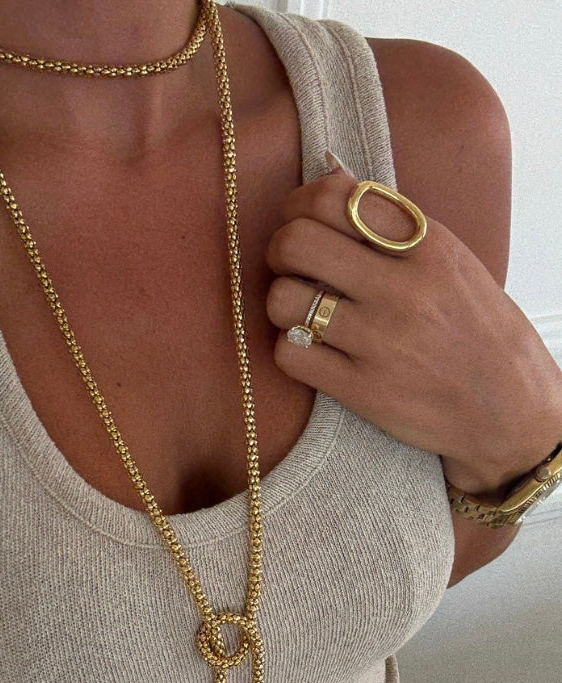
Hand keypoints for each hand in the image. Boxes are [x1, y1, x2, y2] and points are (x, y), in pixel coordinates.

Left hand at [264, 158, 561, 495]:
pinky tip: (313, 350)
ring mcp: (380, 342)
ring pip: (284, 299)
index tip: (300, 220)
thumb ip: (390, 220)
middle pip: (297, 242)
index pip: (336, 197)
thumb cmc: (475, 329)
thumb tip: (329, 168)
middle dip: (280, 249)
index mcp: (427, 246)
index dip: (300, 204)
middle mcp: (402, 289)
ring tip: (303, 311)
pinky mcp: (362, 390)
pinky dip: (292, 349)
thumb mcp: (450, 261)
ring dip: (282, 302)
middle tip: (291, 266)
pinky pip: (291, 354)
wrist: (508, 408)